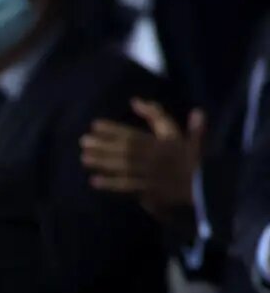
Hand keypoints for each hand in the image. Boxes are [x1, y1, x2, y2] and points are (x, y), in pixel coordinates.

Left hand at [79, 98, 204, 218]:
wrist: (208, 188)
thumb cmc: (196, 164)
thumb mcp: (189, 139)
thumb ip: (167, 120)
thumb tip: (144, 102)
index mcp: (163, 143)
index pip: (133, 134)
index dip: (112, 130)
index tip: (95, 125)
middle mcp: (154, 157)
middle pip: (124, 149)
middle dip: (103, 145)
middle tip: (83, 141)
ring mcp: (151, 174)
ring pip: (123, 166)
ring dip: (102, 162)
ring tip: (84, 158)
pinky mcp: (150, 190)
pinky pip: (127, 186)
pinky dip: (110, 183)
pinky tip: (94, 181)